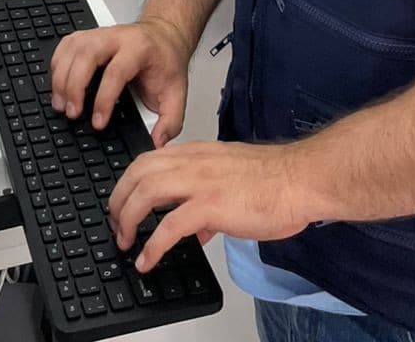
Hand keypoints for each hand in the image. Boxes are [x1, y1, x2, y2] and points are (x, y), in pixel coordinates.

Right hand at [49, 17, 189, 144]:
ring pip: (72, 48)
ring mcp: (100, 34)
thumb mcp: (177, 92)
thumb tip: (156, 143)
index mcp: (139, 49)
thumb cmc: (166, 62)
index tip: (98, 123)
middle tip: (72, 113)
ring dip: (62, 77)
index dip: (103, 99)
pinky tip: (58, 84)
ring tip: (61, 104)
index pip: (116, 72)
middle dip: (74, 86)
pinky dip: (57, 65)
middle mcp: (117, 37)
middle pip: (87, 54)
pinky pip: (65, 45)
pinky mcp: (87, 36)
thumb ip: (170, 121)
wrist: (164, 37)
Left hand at [108, 140, 312, 272]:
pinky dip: (152, 246)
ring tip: (124, 241)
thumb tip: (195, 231)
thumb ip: (208, 202)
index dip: (129, 182)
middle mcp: (193, 163)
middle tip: (115, 224)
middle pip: (138, 172)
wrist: (299, 180)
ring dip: (127, 219)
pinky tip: (147, 261)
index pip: (149, 160)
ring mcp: (200, 183)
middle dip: (118, 199)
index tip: (122, 202)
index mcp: (197, 154)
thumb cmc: (274, 181)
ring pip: (146, 192)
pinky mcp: (210, 206)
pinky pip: (169, 226)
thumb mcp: (232, 182)